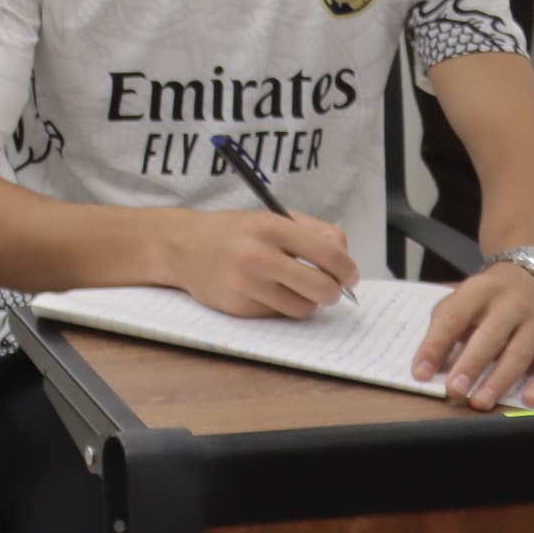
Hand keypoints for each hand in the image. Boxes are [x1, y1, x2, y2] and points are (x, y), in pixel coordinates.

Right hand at [169, 208, 360, 318]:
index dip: (348, 269)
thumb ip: (312, 231)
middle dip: (334, 292)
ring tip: (294, 288)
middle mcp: (258, 255)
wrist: (182, 246)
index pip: (327, 253)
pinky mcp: (238, 307)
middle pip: (321, 288)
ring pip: (302, 308)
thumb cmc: (234, 231)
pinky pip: (278, 315)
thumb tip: (345, 259)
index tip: (351, 276)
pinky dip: (280, 306)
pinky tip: (265, 291)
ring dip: (307, 302)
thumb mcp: (272, 217)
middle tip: (331, 289)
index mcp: (271, 227)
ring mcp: (246, 284)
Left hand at [412, 261, 533, 409]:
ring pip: (519, 353)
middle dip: (471, 365)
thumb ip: (444, 330)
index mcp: (479, 290)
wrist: (533, 277)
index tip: (421, 374)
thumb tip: (427, 369)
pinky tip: (531, 401)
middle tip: (455, 390)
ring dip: (499, 381)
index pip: (454, 318)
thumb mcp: (462, 301)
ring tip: (481, 402)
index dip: (435, 347)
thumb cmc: (488, 297)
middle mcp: (511, 304)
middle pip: (489, 337)